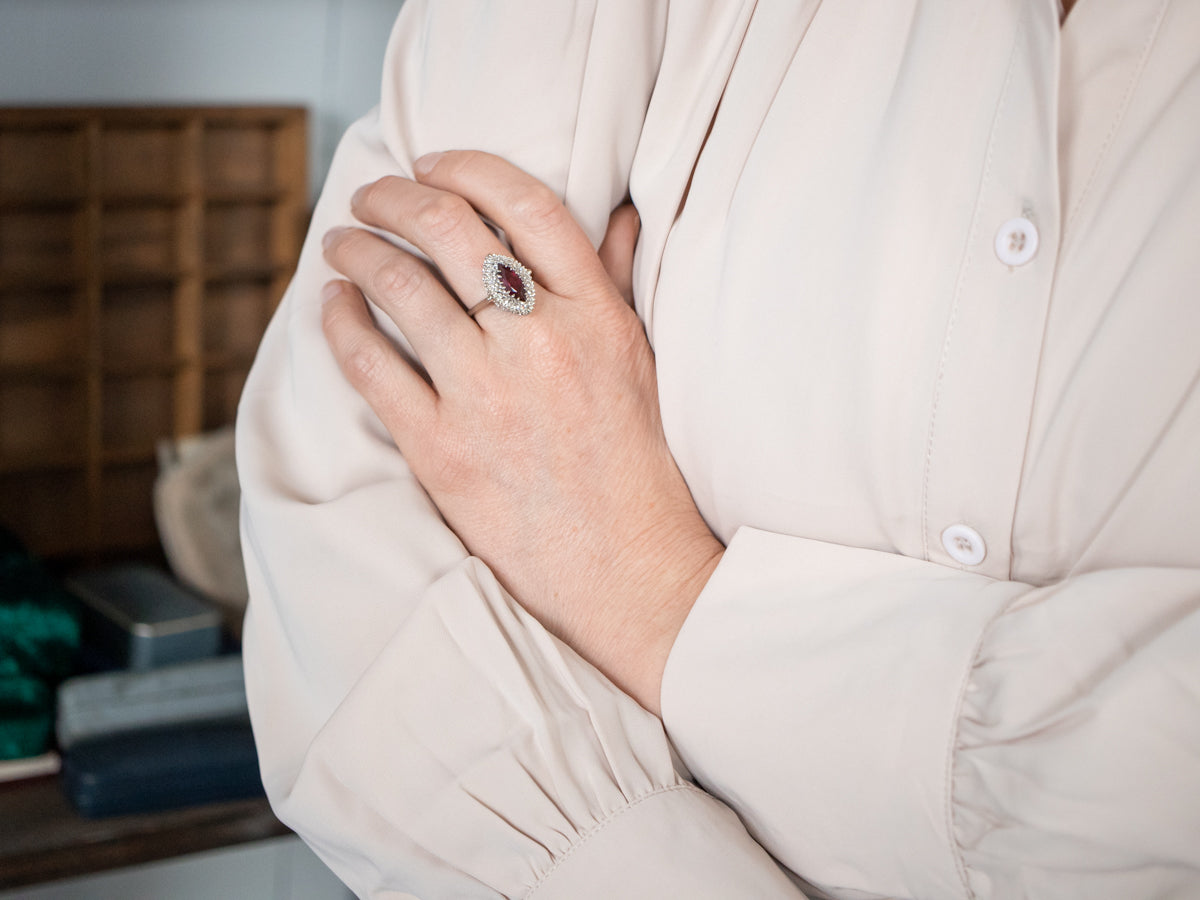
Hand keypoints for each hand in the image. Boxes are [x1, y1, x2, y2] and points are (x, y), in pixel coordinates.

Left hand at [319, 151, 721, 712]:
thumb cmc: (636, 467)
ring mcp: (487, 396)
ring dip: (357, 251)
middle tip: (372, 195)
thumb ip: (614, 282)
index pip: (526, 206)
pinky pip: (371, 366)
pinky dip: (342, 322)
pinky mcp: (442, 450)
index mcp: (596, 316)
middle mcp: (540, 344)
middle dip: (395, 197)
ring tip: (341, 243)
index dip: (469, 167)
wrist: (625, 568)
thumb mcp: (638, 362)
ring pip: (400, 288)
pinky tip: (333, 304)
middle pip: (450, 231)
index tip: (434, 163)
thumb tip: (614, 213)